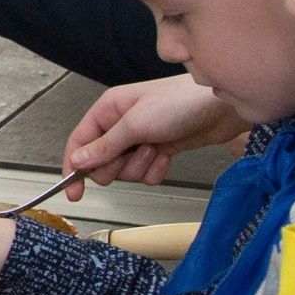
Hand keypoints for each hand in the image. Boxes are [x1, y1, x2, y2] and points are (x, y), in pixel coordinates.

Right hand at [65, 75, 244, 185]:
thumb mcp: (135, 124)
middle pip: (101, 162)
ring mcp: (140, 139)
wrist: (221, 108)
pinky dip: (157, 169)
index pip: (80, 142)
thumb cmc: (179, 103)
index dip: (74, 167)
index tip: (73, 192)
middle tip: (135, 152)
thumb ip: (104, 146)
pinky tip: (168, 155)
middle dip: (119, 164)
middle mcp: (121, 125)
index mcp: (108, 110)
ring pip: (125, 171)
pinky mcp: (159, 151)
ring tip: (157, 148)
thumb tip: (77, 161)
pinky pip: (146, 174)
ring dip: (141, 166)